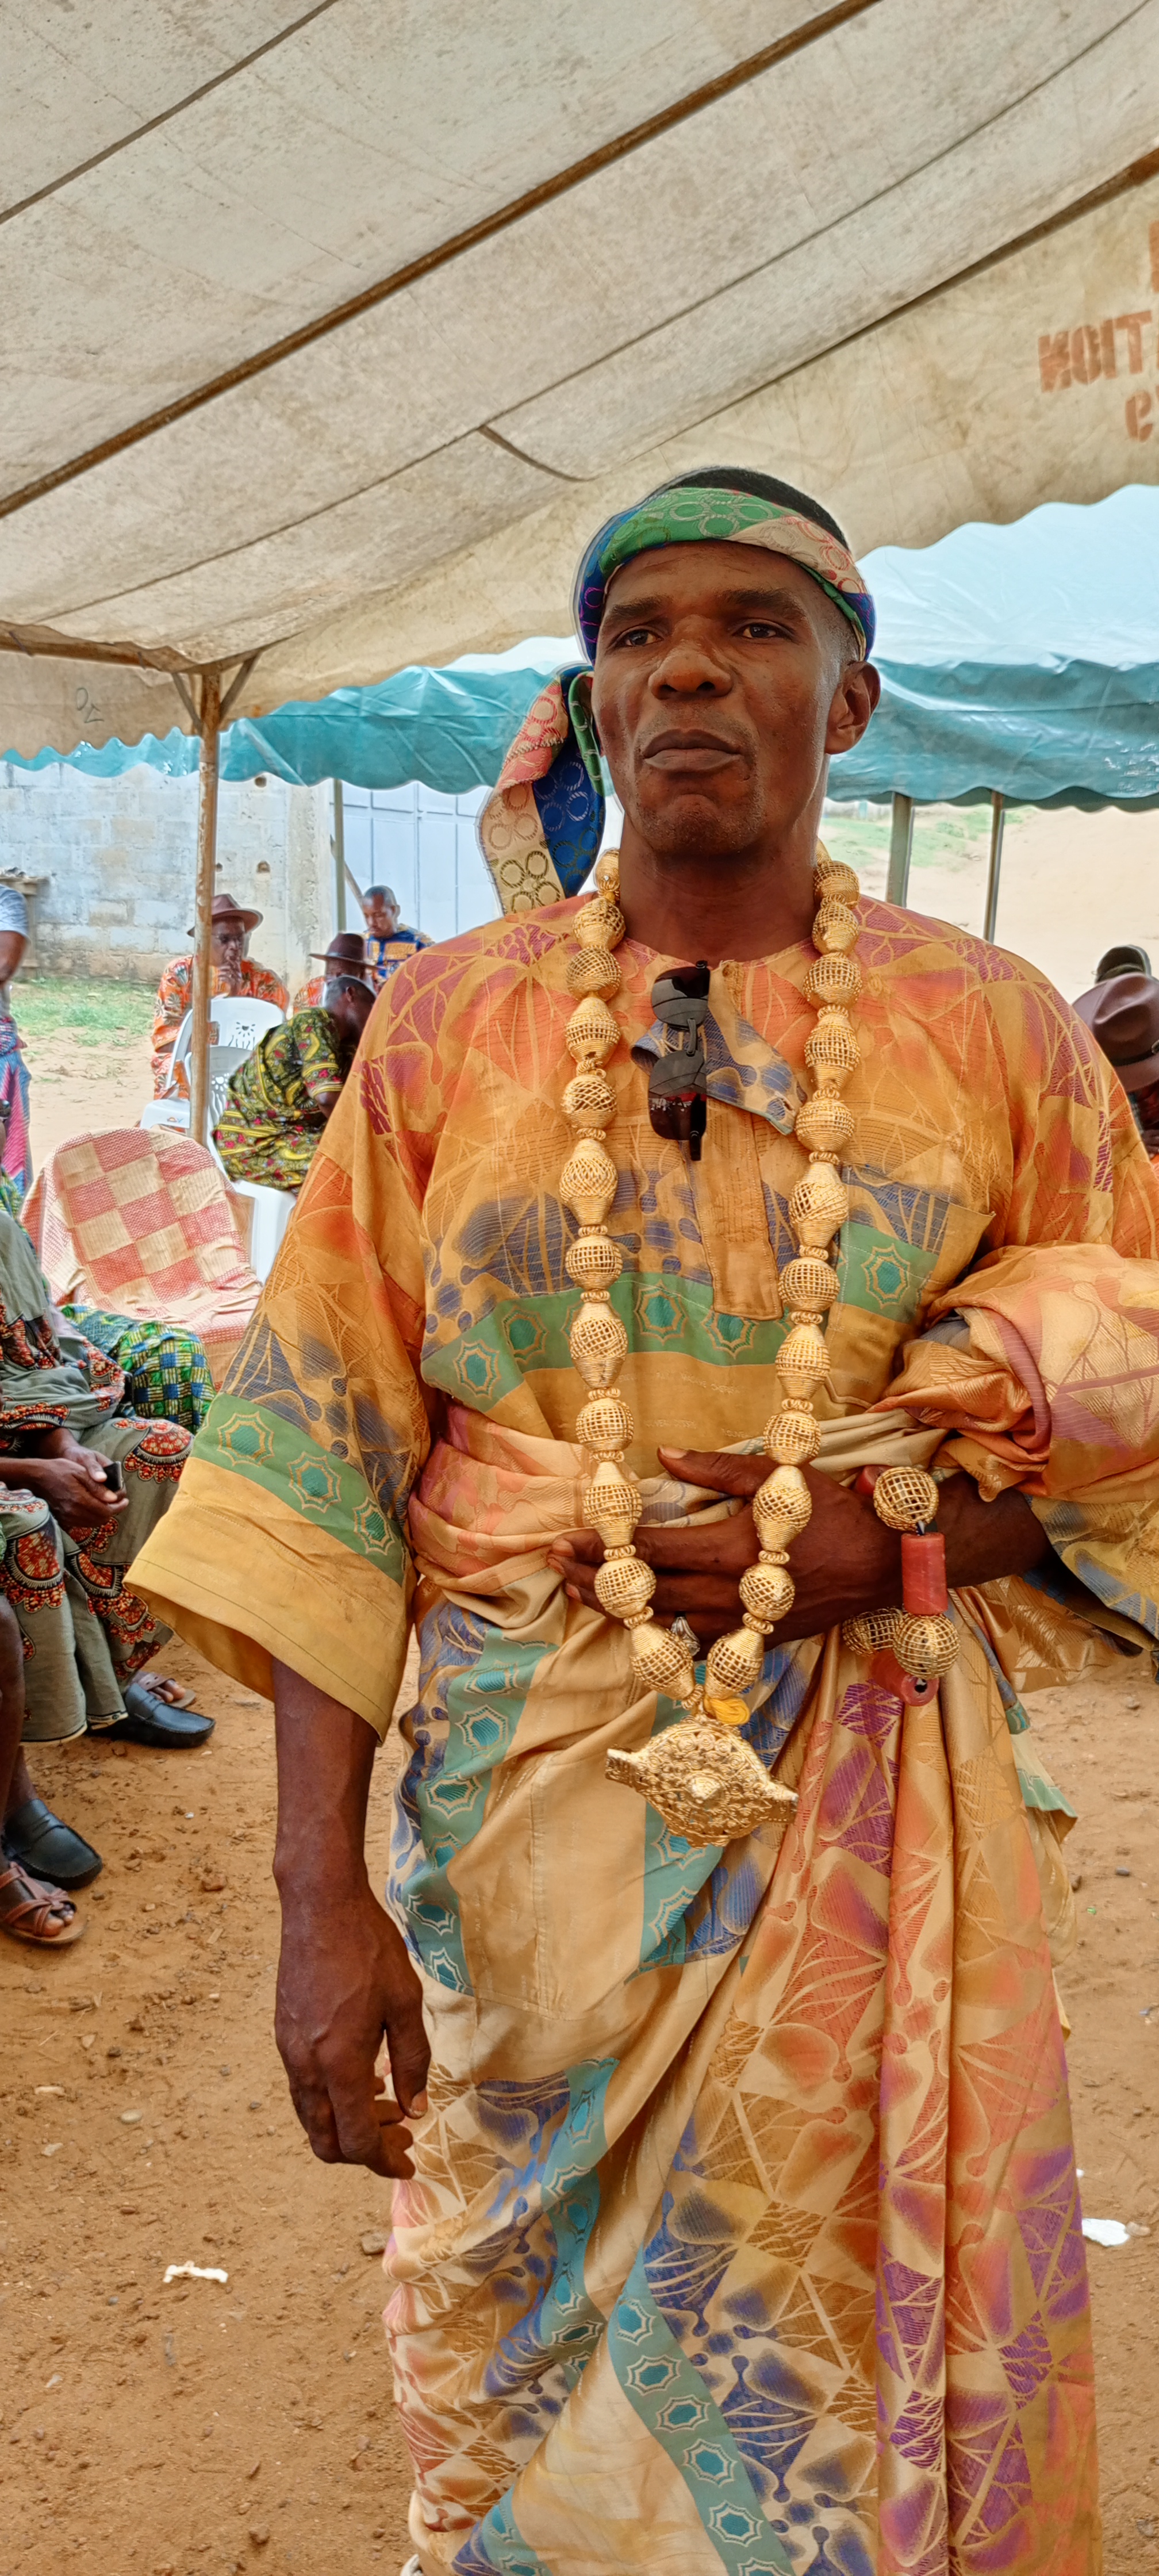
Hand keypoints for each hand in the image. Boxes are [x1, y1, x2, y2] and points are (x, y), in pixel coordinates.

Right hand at [8, 1449, 127, 1521]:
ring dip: (103, 1515)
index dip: (119, 1506)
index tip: (125, 1500)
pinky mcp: (63, 1519)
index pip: (106, 1510)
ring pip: (93, 1523)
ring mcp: (67, 1517)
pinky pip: (83, 1523)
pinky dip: (93, 1518)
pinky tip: (95, 1507)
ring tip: (108, 1504)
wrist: (38, 1477)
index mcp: (80, 1499)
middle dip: (113, 1511)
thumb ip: (98, 1487)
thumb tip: (113, 1499)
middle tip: (119, 1501)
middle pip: (101, 1519)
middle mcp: (73, 1512)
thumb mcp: (81, 1472)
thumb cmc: (60, 1470)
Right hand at [271, 1661, 430, 2177]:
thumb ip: (413, 2061)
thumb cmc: (369, 1949)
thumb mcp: (406, 2003)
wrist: (320, 1905)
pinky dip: (333, 2099)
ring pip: (312, 2117)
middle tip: (401, 2135)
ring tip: (388, 2104)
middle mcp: (306, 2067)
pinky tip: (364, 2074)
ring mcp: (289, 2051)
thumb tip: (415, 2108)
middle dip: (363, 2152)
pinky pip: (305, 2089)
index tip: (410, 2161)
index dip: (385, 2161)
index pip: (357, 2141)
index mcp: (338, 2065)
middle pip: (325, 2141)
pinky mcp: (285, 2034)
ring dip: (347, 2125)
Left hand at [548, 1446, 1050, 1646]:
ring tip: (579, 1596)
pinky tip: (640, 1628)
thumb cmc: (833, 1514)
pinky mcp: (753, 1644)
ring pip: (662, 1628)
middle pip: (643, 1596)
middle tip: (555, 1568)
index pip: (648, 1552)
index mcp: (728, 1551)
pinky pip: (697, 1649)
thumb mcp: (776, 1479)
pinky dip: (663, 1639)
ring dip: (618, 1613)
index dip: (601, 1547)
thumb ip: (716, 1470)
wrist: (885, 1566)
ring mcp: (739, 1627)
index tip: (565, 1539)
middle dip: (593, 1582)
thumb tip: (665, 1459)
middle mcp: (726, 1597)